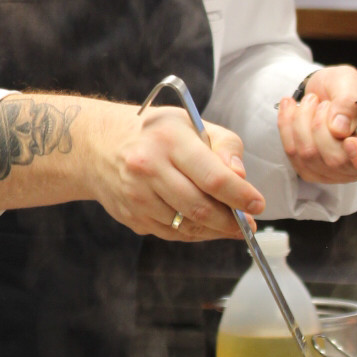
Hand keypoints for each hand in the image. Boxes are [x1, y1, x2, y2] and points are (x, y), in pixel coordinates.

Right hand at [88, 103, 264, 241]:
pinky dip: (194, 233)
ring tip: (230, 225)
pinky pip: (172, 233)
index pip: (213, 176)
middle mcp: (148, 168)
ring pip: (187, 226)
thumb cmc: (154, 132)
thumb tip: (241, 178)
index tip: (258, 205)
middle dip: (231, 221)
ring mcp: (137, 196)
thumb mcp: (190, 123)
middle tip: (248, 224)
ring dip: (214, 230)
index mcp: (168, 140)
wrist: (98, 146)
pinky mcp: (131, 217)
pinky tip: (205, 225)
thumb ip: (223, 146)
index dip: (240, 195)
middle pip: (201, 208)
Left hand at [277, 64, 356, 183]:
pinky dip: (287, 128)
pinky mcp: (313, 169)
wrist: (324, 89)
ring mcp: (337, 169)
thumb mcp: (351, 83)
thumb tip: (339, 129)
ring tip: (309, 101)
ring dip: (301, 124)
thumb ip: (348, 103)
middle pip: (337, 161)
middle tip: (320, 102)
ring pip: (311, 158)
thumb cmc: (345, 85)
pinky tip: (290, 108)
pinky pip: (293, 156)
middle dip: (320, 127)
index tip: (349, 141)